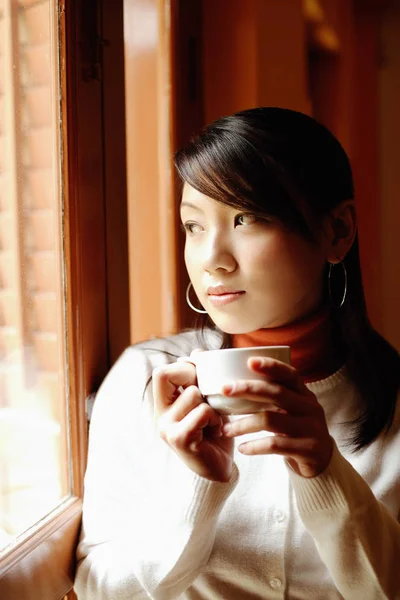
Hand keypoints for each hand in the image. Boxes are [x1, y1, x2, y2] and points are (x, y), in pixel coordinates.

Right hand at [153, 350, 233, 482]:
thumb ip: (199, 379)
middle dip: (193, 379)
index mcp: (163, 403)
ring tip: (214, 420)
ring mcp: (166, 427)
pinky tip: (215, 430)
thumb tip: (196, 352)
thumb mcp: (206, 401)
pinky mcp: (179, 439)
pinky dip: (214, 418)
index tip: (202, 377)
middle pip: (164, 374)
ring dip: (211, 404)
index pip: (161, 371)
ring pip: (192, 393)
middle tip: (207, 397)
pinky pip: (202, 412)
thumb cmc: (213, 432)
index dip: (184, 367)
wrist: (219, 468)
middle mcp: (159, 414)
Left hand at [221, 357, 332, 477]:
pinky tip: (242, 448)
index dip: (272, 366)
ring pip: (270, 420)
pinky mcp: (308, 450)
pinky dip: (255, 446)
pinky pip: (275, 445)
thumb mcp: (292, 410)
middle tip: (224, 390)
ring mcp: (311, 429)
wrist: (322, 462)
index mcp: (305, 395)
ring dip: (243, 424)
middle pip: (277, 393)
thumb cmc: (297, 430)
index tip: (250, 361)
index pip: (290, 374)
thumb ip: (274, 396)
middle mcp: (310, 408)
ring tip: (226, 430)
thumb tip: (237, 382)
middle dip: (248, 389)